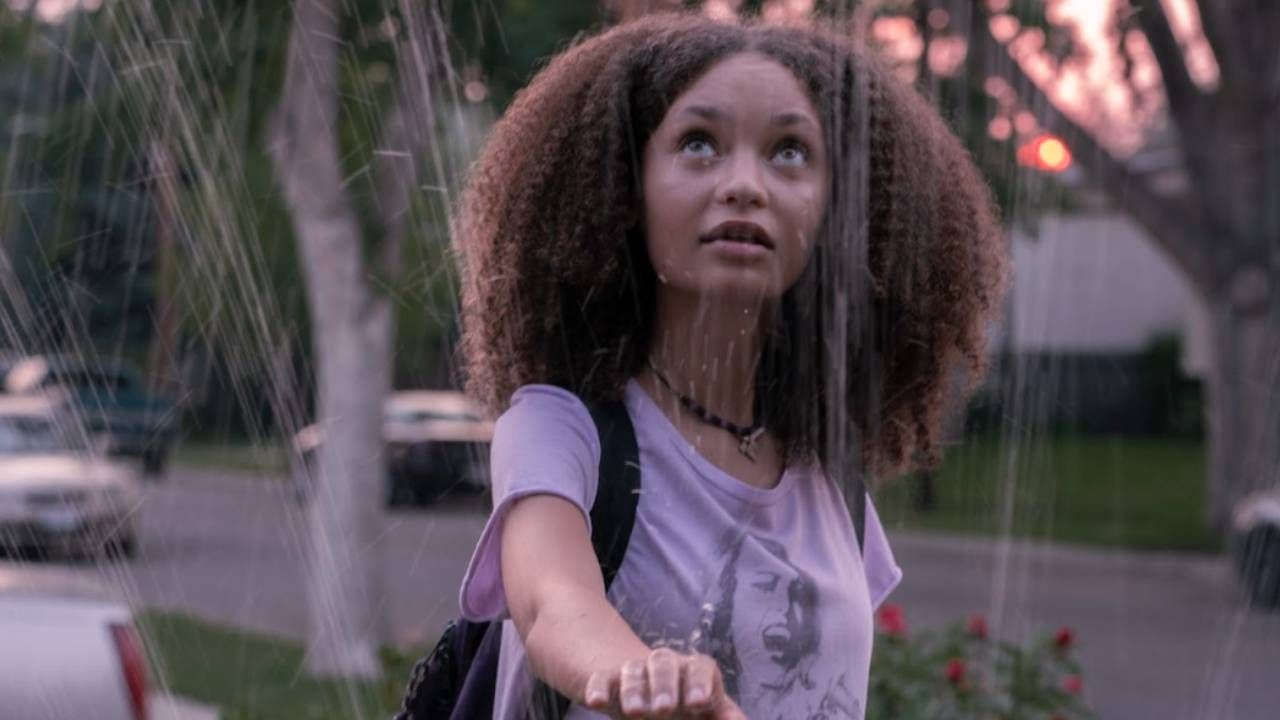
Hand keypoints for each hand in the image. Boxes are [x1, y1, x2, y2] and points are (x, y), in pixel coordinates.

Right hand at [582, 648, 745, 718]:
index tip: (700, 702)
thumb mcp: (707, 712)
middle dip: (664, 684)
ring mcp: (635, 671)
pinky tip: (596, 702)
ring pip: (633, 669)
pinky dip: (598, 687)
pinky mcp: (609, 681)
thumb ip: (725, 716)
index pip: (700, 666)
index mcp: (693, 671)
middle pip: (664, 662)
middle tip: (666, 709)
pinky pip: (601, 679)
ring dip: (634, 689)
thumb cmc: (686, 706)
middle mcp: (664, 665)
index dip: (701, 682)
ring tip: (636, 712)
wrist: (644, 691)